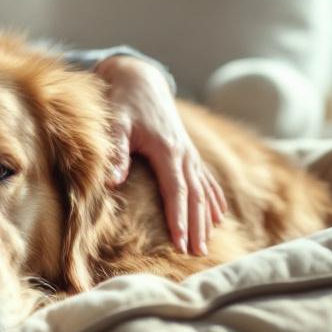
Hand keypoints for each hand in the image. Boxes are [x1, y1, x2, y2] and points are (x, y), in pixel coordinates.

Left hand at [96, 56, 225, 255]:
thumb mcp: (115, 122)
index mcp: (168, 149)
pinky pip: (205, 179)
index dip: (179, 218)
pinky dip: (212, 199)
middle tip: (197, 255)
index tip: (180, 242)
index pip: (176, 191)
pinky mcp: (187, 151)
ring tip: (206, 244)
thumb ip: (116, 152)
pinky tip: (218, 217)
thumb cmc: (123, 101)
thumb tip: (112, 182)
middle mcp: (184, 153)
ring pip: (203, 190)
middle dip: (196, 226)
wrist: (140, 77)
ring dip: (206, 217)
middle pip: (195, 196)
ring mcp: (189, 152)